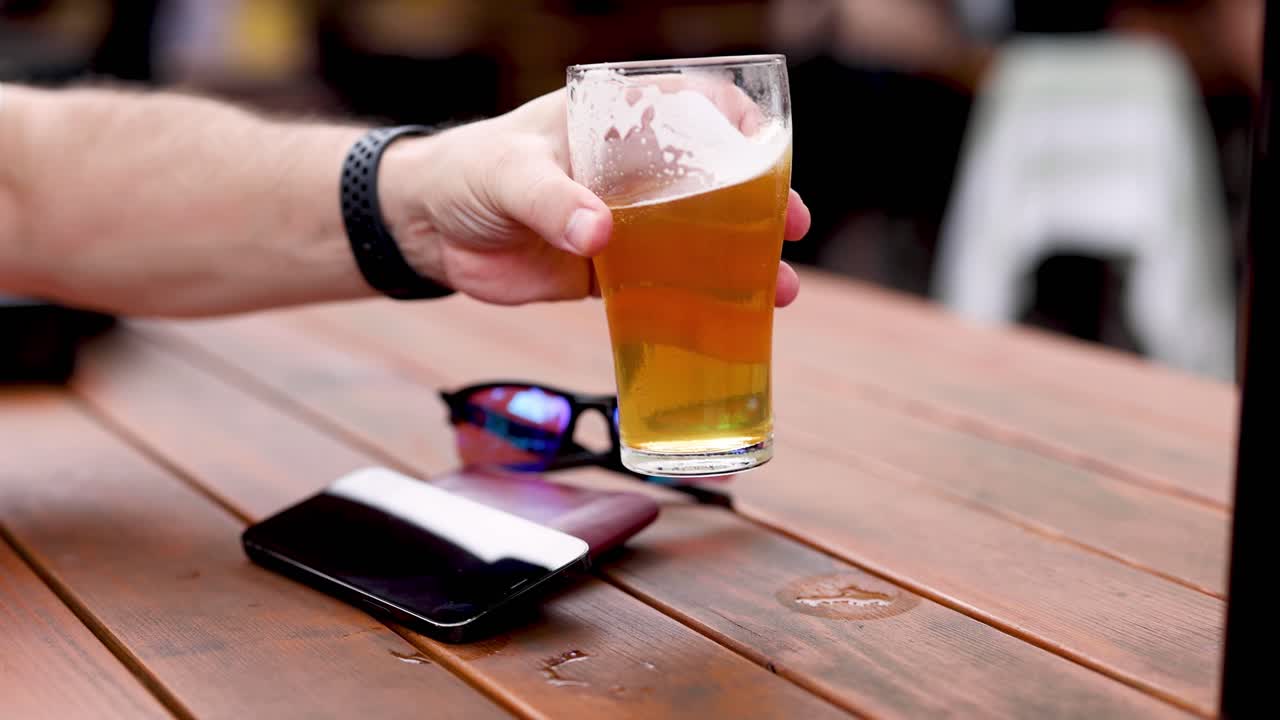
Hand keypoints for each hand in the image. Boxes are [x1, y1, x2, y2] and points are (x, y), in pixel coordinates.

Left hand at [379, 90, 811, 306]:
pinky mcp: (608, 273)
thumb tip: (599, 235)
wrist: (426, 229)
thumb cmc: (468, 172)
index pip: (694, 106)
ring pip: (699, 240)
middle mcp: (633, 172)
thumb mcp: (508, 172)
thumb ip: (551, 200)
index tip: (770, 152)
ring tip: (781, 287)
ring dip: (742, 262)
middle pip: (714, 180)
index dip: (740, 125)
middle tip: (791, 226)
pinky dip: (696, 306)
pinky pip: (663, 290)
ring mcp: (626, 225)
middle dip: (762, 202)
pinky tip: (730, 323)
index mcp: (615, 123)